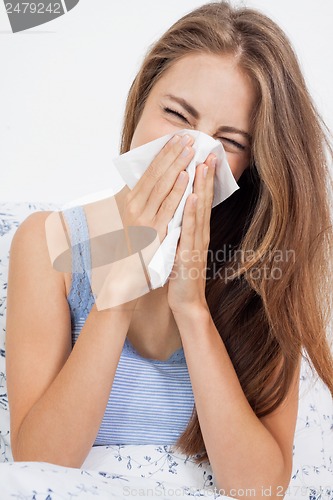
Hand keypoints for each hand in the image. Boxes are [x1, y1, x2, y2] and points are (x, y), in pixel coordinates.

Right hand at [95, 133, 195, 309]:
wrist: (124, 284)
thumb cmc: (131, 254)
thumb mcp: (135, 224)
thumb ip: (141, 207)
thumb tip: (148, 189)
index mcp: (130, 204)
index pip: (148, 173)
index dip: (162, 155)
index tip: (174, 139)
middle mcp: (133, 209)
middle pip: (155, 175)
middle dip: (171, 153)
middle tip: (186, 135)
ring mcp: (143, 220)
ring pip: (162, 186)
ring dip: (176, 165)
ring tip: (189, 147)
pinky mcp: (153, 232)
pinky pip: (168, 207)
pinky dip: (177, 190)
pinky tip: (186, 176)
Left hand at [167, 154, 216, 315]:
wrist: (186, 300)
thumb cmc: (181, 273)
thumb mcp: (180, 244)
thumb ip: (180, 227)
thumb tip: (174, 209)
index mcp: (196, 230)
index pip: (200, 198)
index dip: (202, 178)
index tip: (203, 156)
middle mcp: (200, 233)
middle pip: (203, 199)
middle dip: (206, 175)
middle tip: (209, 151)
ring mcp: (196, 242)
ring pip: (199, 210)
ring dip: (202, 187)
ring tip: (203, 165)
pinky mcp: (190, 253)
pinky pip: (190, 230)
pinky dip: (192, 212)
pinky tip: (194, 197)